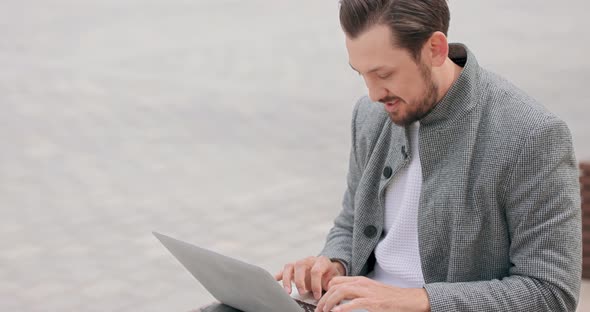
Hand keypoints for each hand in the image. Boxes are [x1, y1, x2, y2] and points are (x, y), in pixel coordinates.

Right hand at [274, 256, 345, 299]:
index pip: (316, 270)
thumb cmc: (330, 275)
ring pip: (290, 266)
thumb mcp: (335, 279)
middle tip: (302, 293)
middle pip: (300, 265)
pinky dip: (279, 275)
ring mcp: (299, 263)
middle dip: (300, 281)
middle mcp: (309, 260)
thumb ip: (332, 284)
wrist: (328, 269)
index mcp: (321, 261)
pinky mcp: (293, 268)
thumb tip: (330, 292)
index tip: (317, 296)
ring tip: (288, 292)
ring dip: (287, 279)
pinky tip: (275, 281)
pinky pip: (284, 270)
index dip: (316, 284)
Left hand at [315, 276, 429, 311]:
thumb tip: (342, 300)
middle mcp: (361, 283)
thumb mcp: (370, 291)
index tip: (320, 300)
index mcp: (360, 280)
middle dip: (323, 298)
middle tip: (318, 309)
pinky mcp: (373, 302)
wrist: (408, 299)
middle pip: (335, 287)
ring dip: (329, 302)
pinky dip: (343, 308)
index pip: (336, 281)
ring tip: (324, 311)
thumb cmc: (390, 297)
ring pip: (341, 292)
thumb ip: (357, 293)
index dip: (325, 290)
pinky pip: (354, 303)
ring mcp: (367, 292)